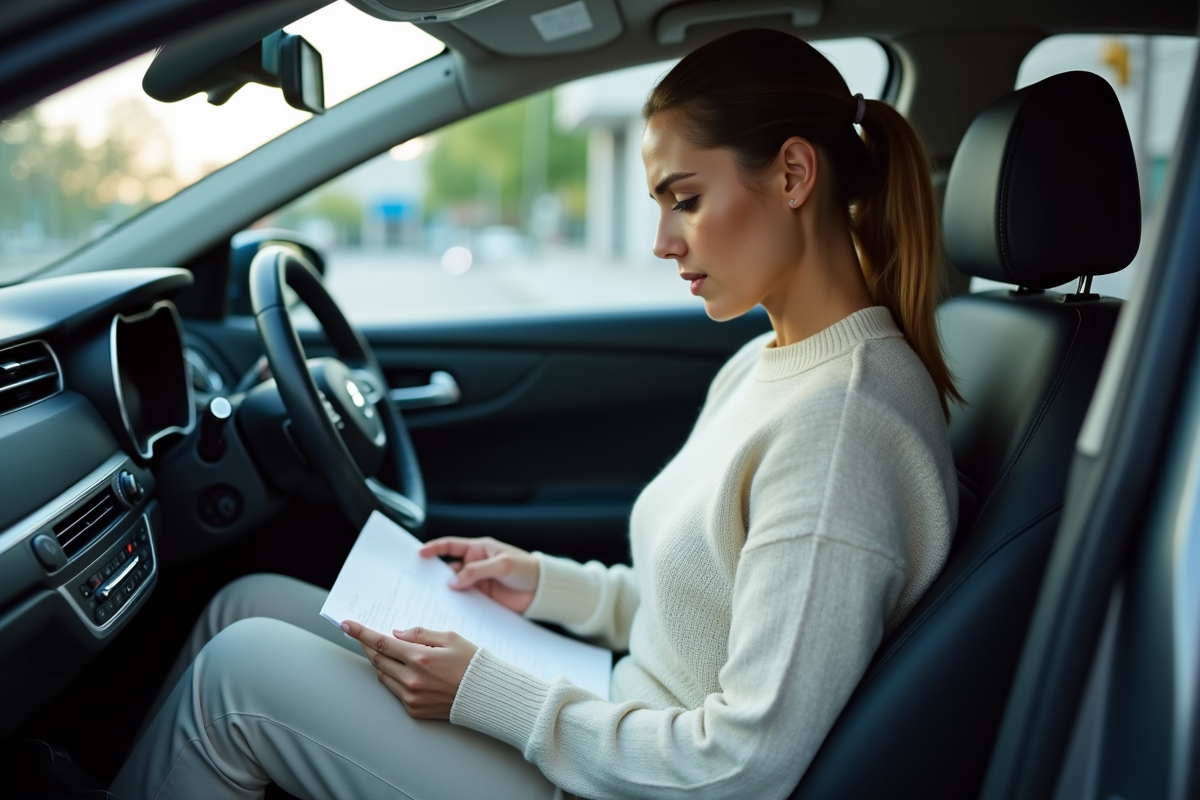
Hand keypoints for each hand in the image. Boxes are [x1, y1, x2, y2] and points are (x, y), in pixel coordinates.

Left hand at [341, 620, 477, 719]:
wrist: (485, 695)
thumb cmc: (472, 663)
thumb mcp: (450, 638)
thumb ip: (420, 634)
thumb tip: (396, 634)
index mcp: (420, 658)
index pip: (381, 642)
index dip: (361, 632)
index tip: (347, 625)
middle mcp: (412, 679)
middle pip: (377, 659)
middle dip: (367, 645)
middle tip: (362, 636)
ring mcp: (412, 697)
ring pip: (383, 675)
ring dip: (380, 662)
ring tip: (387, 652)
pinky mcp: (414, 709)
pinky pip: (394, 690)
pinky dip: (393, 677)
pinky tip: (402, 670)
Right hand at [419, 536, 539, 613]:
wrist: (543, 591)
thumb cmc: (526, 569)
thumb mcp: (502, 566)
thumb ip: (477, 571)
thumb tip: (453, 581)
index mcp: (479, 549)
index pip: (451, 546)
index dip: (435, 548)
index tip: (420, 554)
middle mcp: (475, 565)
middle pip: (449, 568)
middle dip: (434, 574)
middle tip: (418, 582)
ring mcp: (478, 582)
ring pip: (454, 585)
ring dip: (443, 591)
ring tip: (428, 598)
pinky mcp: (482, 598)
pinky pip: (464, 600)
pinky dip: (455, 604)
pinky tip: (446, 609)